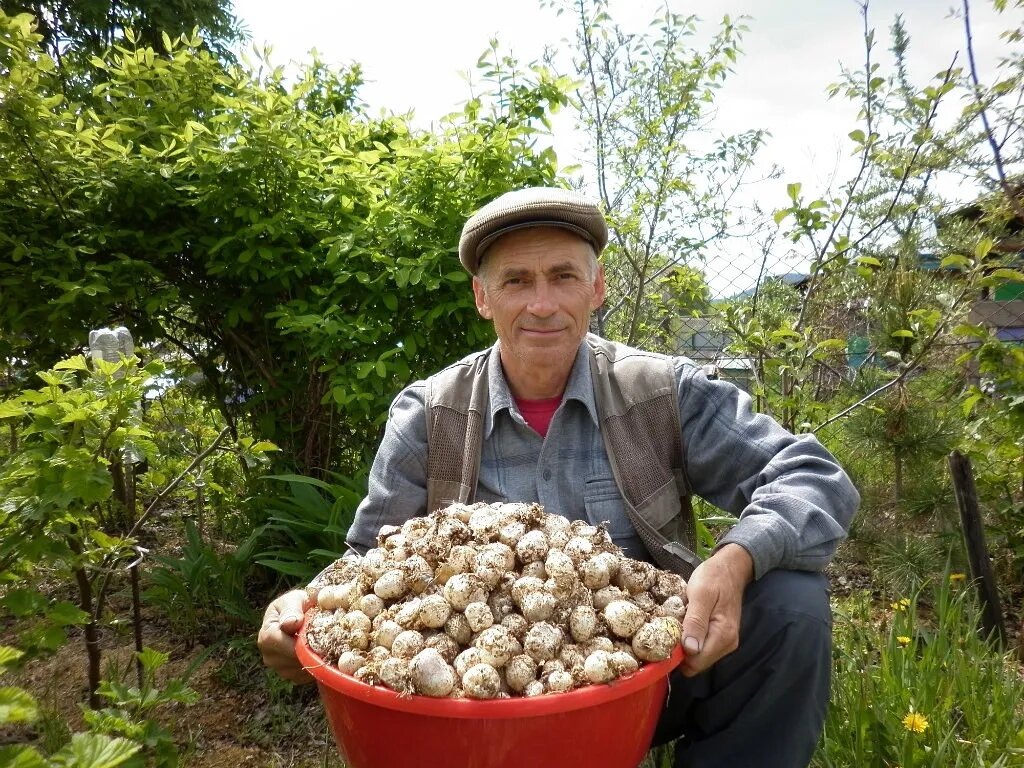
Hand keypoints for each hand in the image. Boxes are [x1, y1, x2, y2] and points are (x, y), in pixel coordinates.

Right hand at [257, 588, 315, 683]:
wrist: (304, 614)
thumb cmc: (299, 604)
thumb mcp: (294, 599)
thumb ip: (291, 610)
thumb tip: (290, 623)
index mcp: (266, 632)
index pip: (274, 641)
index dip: (293, 641)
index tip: (311, 636)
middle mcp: (267, 652)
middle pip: (287, 659)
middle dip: (307, 651)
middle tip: (324, 641)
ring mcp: (277, 665)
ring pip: (296, 670)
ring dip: (311, 660)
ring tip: (322, 645)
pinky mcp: (289, 674)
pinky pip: (303, 677)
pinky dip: (313, 668)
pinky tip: (319, 654)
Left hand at [678, 543, 753, 676]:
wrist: (730, 567)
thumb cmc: (714, 577)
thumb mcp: (701, 594)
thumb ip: (696, 621)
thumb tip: (690, 649)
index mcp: (722, 636)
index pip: (695, 663)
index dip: (677, 655)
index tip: (663, 639)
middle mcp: (727, 644)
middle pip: (696, 662)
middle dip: (679, 650)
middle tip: (668, 628)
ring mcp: (725, 641)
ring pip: (697, 655)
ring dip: (684, 643)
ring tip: (677, 623)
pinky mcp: (720, 636)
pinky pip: (701, 645)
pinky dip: (690, 637)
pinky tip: (684, 622)